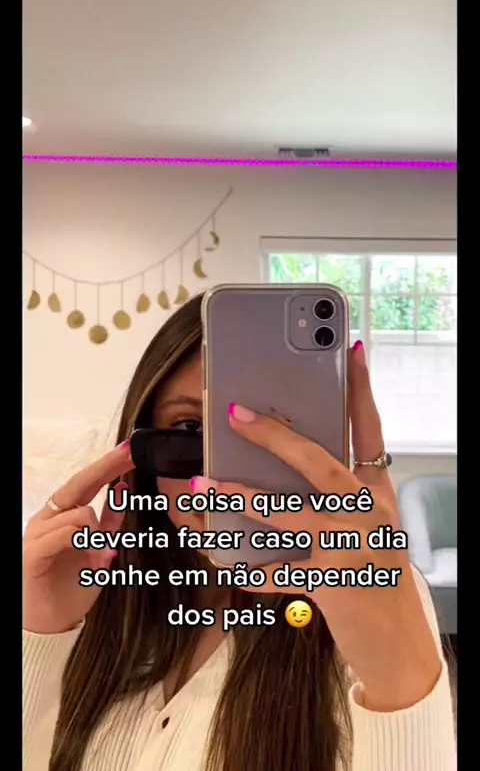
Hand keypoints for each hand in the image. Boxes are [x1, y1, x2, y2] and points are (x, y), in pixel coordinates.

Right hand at [23, 441, 133, 634]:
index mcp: (60, 517)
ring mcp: (36, 534)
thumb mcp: (99, 551)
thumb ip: (108, 523)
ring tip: (98, 560)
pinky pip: (66, 533)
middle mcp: (46, 520)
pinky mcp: (32, 552)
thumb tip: (123, 490)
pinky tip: (95, 559)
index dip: (108, 467)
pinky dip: (86, 543)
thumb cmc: (70, 588)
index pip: (86, 484)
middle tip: (128, 454)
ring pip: (80, 513)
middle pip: (79, 485)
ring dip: (98, 535)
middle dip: (107, 467)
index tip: (130, 451)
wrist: (48, 626)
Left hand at [194, 343, 441, 710]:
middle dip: (273, 436)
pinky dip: (248, 569)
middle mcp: (368, 511)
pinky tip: (226, 563)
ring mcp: (351, 546)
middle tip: (235, 413)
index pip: (369, 430)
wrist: (399, 640)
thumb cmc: (376, 572)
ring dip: (238, 499)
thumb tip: (282, 461)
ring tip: (201, 488)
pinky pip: (278, 572)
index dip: (361, 390)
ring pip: (286, 512)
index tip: (353, 350)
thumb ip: (337, 493)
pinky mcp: (332, 582)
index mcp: (377, 491)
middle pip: (318, 462)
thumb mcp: (368, 524)